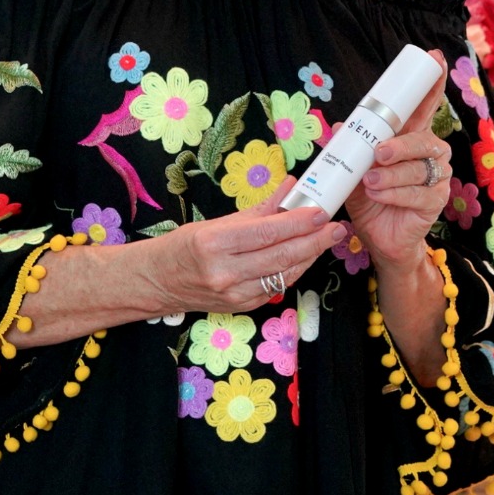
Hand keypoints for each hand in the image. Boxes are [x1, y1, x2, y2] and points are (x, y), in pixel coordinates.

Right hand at [160, 178, 347, 312]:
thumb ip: (259, 209)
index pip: (267, 232)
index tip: (321, 211)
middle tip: (336, 228)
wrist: (157, 282)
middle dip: (314, 241)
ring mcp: (234, 294)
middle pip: (281, 255)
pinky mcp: (242, 308)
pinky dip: (294, 269)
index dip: (298, 222)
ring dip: (310, 256)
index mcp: (214, 243)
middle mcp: (225, 272)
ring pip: (284, 273)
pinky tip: (306, 256)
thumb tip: (290, 187)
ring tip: (328, 239)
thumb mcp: (217, 222)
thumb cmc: (185, 246)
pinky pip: (276, 286)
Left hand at [343, 48, 451, 274]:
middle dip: (402, 143)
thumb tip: (341, 125)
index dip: (432, 82)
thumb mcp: (353, 170)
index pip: (424, 105)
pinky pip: (420, 193)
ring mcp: (437, 177)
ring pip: (421, 166)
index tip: (434, 58)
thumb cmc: (369, 200)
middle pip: (424, 138)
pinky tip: (381, 195)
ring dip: (394, 173)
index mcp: (410, 139)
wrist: (379, 239)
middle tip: (379, 152)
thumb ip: (350, 148)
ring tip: (371, 182)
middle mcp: (429, 154)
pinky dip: (397, 193)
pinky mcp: (437, 202)